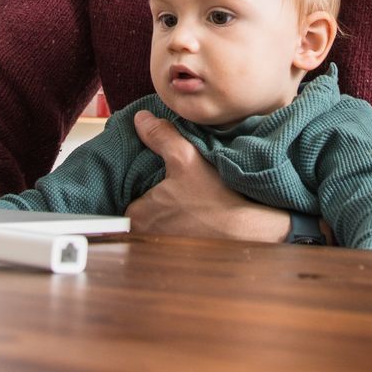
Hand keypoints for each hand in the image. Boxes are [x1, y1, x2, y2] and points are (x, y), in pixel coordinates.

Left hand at [126, 109, 292, 242]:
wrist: (248, 231)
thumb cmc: (215, 200)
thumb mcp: (186, 158)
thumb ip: (161, 136)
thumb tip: (141, 119)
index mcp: (137, 216)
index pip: (123, 194)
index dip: (134, 180)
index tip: (146, 171)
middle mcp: (145, 236)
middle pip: (138, 208)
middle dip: (148, 195)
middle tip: (166, 180)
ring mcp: (162, 246)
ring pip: (155, 221)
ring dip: (164, 210)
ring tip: (181, 194)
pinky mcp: (180, 252)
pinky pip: (170, 233)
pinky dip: (177, 222)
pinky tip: (192, 209)